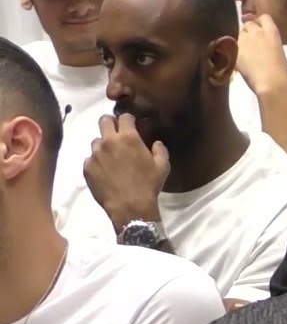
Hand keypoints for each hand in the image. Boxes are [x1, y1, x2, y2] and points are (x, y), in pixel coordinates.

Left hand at [83, 114, 168, 232]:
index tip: (131, 125)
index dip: (128, 120)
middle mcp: (108, 142)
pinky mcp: (87, 167)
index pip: (124, 117)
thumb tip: (155, 143)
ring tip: (112, 159)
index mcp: (128, 138)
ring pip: (96, 141)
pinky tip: (106, 172)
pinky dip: (97, 162)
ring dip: (104, 146)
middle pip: (103, 121)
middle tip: (117, 135)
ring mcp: (95, 154)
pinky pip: (90, 159)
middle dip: (111, 124)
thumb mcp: (162, 167)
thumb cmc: (149, 185)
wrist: (130, 207)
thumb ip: (160, 150)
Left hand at [236, 15, 286, 94]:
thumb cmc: (281, 72)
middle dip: (248, 32)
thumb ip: (269, 43)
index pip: (263, 17)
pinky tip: (239, 61)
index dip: (260, 23)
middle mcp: (257, 31)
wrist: (271, 83)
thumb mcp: (279, 52)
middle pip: (248, 24)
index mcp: (272, 32)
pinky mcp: (234, 49)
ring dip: (240, 40)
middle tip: (250, 44)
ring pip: (238, 34)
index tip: (260, 30)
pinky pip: (231, 46)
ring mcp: (244, 39)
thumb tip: (262, 44)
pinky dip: (233, 51)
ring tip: (244, 53)